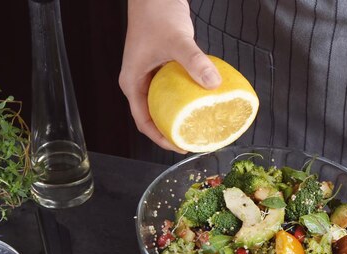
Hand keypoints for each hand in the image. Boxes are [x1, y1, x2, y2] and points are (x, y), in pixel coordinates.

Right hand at [119, 0, 220, 151]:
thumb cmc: (156, 14)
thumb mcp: (177, 41)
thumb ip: (194, 62)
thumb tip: (214, 84)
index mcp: (132, 83)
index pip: (144, 121)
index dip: (161, 138)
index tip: (180, 146)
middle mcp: (139, 82)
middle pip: (154, 116)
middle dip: (172, 131)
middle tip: (193, 139)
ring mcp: (151, 75)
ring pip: (164, 104)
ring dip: (179, 116)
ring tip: (198, 125)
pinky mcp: (163, 67)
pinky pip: (174, 90)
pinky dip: (186, 98)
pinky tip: (201, 102)